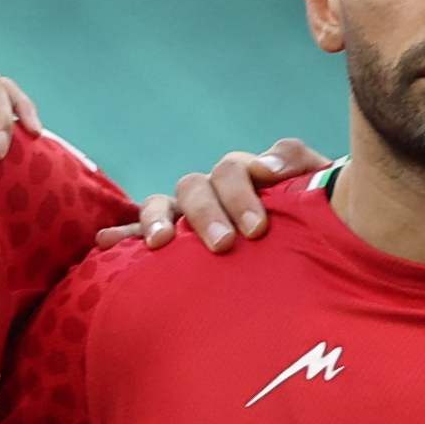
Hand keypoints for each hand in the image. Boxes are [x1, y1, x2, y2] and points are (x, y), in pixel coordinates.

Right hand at [123, 141, 327, 253]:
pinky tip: (105, 244)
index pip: (239, 168)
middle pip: (198, 186)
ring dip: (160, 219)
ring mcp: (187, 214)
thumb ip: (307, 170)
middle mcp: (214, 192)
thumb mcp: (320, 200)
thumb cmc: (317, 229)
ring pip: (162, 203)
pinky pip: (137, 234)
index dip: (246, 183)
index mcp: (249, 179)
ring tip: (162, 242)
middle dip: (210, 212)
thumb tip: (279, 166)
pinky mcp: (167, 242)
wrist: (312, 258)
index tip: (262, 210)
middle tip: (227, 244)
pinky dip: (122, 236)